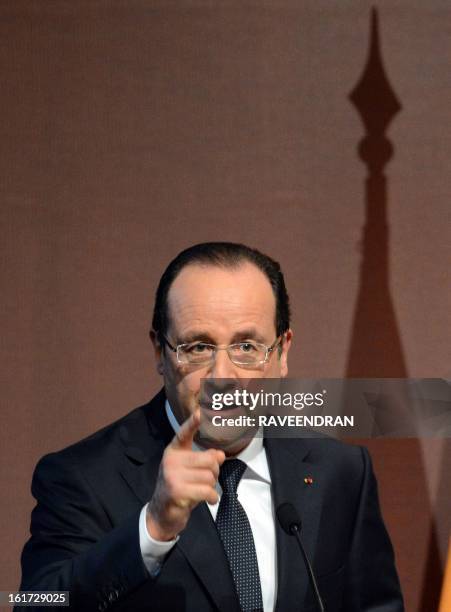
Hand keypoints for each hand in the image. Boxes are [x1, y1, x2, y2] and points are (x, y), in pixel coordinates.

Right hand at [146, 409, 224, 540]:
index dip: (192, 423)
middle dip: (215, 472)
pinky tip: (209, 500)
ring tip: (202, 491)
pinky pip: (207, 491)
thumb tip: (221, 455)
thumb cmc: (180, 487)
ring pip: (209, 477)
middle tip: (208, 480)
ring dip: (212, 487)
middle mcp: (171, 460)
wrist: (162, 513)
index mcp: (174, 451)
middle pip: (209, 460)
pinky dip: (212, 497)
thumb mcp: (190, 470)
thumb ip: (205, 459)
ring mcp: (172, 475)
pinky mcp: (177, 491)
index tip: (199, 412)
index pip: (184, 434)